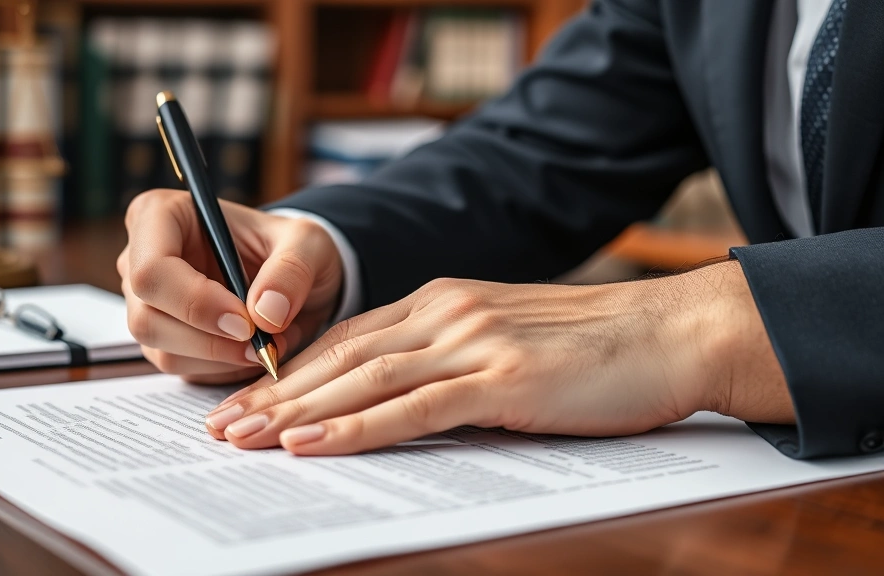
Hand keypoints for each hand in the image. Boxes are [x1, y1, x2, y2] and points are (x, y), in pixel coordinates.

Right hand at [117, 189, 342, 383]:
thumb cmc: (291, 248)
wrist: (293, 278)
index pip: (151, 270)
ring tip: (268, 344)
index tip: (247, 322)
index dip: (196, 302)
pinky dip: (221, 369)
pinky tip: (250, 351)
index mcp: (160, 216)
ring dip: (220, 358)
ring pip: (161, 349)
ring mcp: (146, 302)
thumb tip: (265, 313)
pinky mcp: (161, 338)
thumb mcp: (309, 244)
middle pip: (147, 317)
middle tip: (264, 343)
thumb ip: (292, 270)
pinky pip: (180, 367)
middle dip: (210, 340)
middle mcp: (140, 259)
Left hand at [204, 260, 793, 453]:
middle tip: (223, 426)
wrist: (672, 333)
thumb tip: (406, 400)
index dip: (294, 371)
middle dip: (275, 394)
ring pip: (362, 380)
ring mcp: (471, 341)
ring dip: (296, 412)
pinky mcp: (500, 376)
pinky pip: (412, 407)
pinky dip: (354, 427)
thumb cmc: (598, 349)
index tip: (252, 400)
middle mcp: (446, 312)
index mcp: (444, 302)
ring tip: (243, 438)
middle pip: (341, 358)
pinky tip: (312, 443)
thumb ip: (455, 361)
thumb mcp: (510, 342)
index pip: (349, 338)